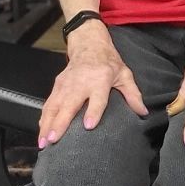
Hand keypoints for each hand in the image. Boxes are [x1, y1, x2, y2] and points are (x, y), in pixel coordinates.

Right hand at [37, 25, 147, 147]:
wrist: (89, 43)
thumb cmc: (108, 61)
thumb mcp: (124, 74)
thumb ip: (133, 94)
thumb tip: (143, 112)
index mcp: (100, 79)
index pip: (97, 98)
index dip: (93, 111)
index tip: (88, 126)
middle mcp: (81, 82)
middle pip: (69, 104)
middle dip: (60, 122)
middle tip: (54, 139)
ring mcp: (66, 83)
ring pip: (54, 105)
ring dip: (47, 123)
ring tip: (43, 142)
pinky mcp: (57, 85)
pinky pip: (49, 103)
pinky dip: (44, 118)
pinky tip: (41, 131)